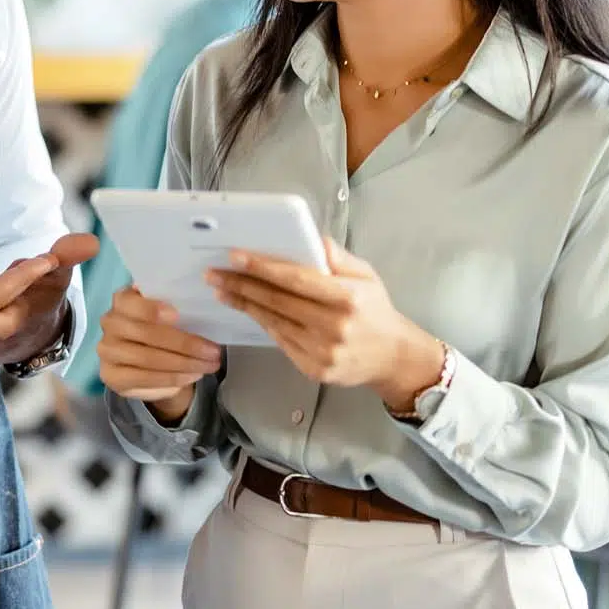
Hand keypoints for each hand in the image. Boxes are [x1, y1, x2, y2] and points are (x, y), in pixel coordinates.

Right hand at [97, 285, 223, 422]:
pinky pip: (143, 379)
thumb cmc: (163, 327)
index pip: (130, 302)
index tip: (176, 315)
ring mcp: (106, 350)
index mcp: (122, 299)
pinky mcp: (111, 376)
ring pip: (146, 358)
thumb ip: (176, 307)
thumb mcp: (169, 312)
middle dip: (183, 344)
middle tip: (212, 351)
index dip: (151, 309)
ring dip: (182, 364)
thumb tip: (203, 309)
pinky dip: (171, 379)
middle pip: (144, 334)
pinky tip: (192, 376)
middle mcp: (110, 322)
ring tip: (208, 365)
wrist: (149, 361)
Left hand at [208, 238, 444, 413]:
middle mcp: (333, 327)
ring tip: (222, 290)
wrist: (393, 357)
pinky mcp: (314, 369)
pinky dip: (262, 323)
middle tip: (215, 274)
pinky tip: (247, 310)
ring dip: (244, 305)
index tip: (236, 257)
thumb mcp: (367, 275)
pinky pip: (281, 341)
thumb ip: (339, 257)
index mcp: (347, 299)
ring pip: (274, 322)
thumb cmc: (376, 311)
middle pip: (277, 301)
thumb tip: (312, 238)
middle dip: (242, 285)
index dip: (262, 268)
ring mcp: (322, 352)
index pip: (296, 280)